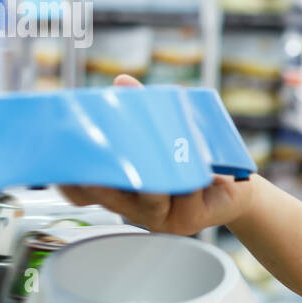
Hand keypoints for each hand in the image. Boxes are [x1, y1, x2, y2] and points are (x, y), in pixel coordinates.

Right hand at [59, 74, 259, 234]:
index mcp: (120, 190)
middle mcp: (134, 208)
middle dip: (104, 171)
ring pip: (147, 196)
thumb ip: (141, 110)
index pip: (82, 191)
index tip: (65, 154)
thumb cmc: (195, 161)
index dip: (70, 177)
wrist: (236, 189)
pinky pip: (183, 195)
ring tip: (155, 150)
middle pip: (107, 195)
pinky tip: (190, 158)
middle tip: (105, 146)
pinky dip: (185, 176)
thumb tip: (122, 82)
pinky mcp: (188, 220)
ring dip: (151, 171)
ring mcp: (159, 218)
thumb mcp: (166, 132)